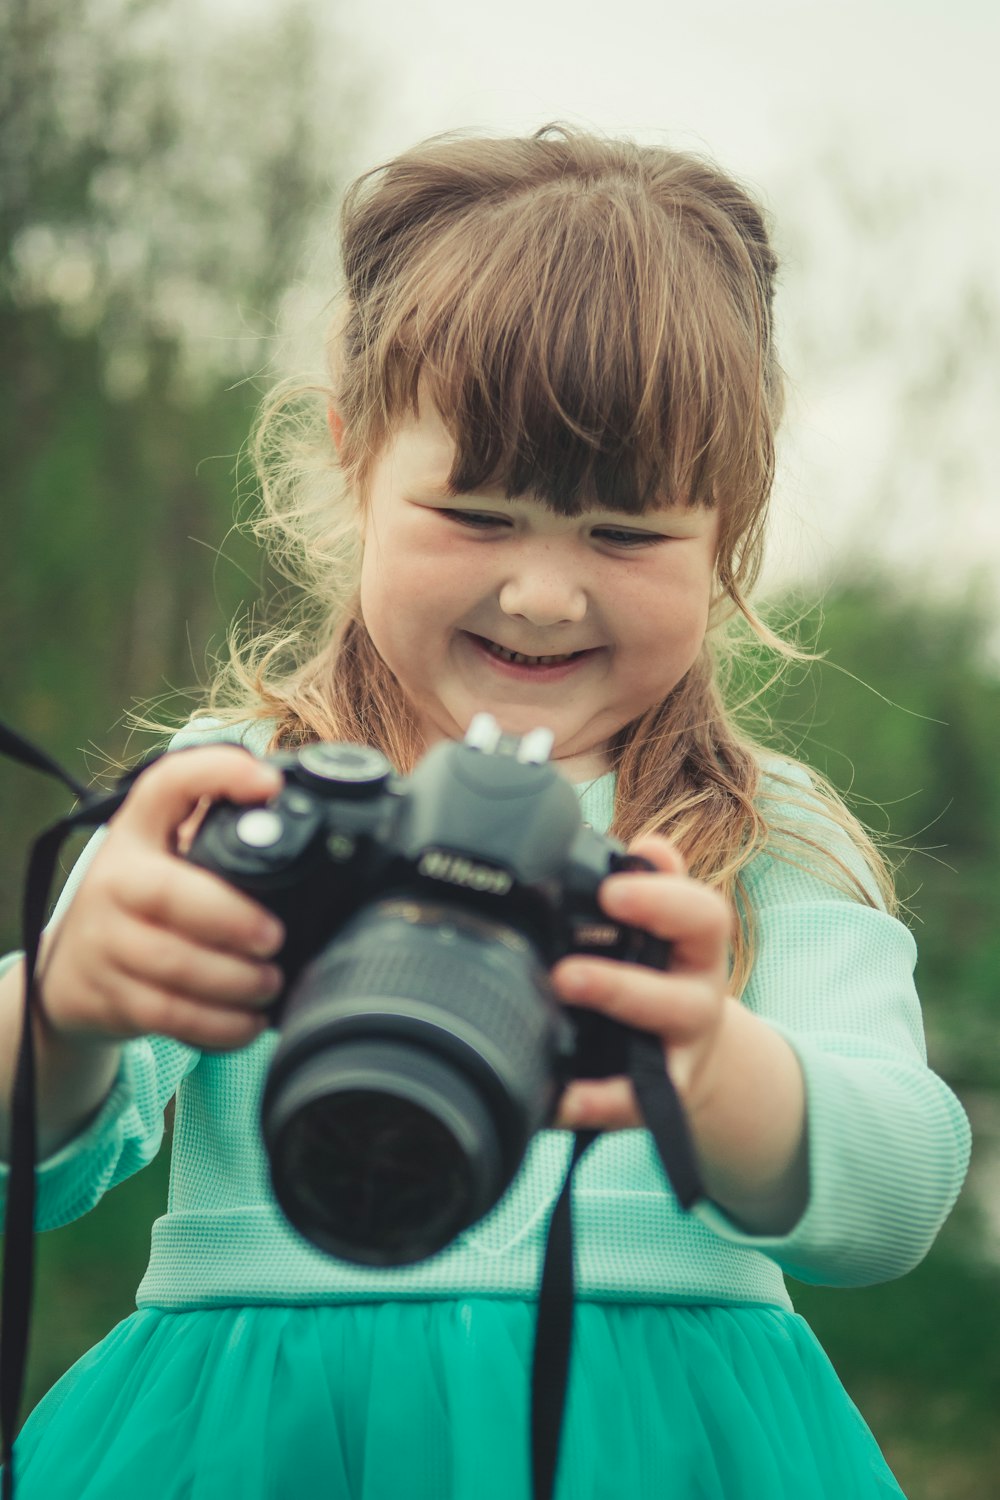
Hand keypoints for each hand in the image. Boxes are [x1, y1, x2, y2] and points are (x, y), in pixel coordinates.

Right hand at [38, 746, 287, 1051]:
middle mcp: (113, 878)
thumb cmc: (143, 908)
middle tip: (275, 938)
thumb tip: (296, 824)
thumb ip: (214, 840)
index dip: (218, 774)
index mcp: (136, 832)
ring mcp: (103, 939)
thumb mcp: (166, 860)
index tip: (270, 783)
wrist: (71, 974)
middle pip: (169, 893)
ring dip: (234, 980)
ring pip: (172, 963)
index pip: (167, 784)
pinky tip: (248, 1022)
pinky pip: (168, 1014)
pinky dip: (218, 1024)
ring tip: (270, 983)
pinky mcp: (107, 994)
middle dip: (233, 919)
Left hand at [551, 834, 731, 1130]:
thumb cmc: (662, 968)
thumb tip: (646, 846)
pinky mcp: (658, 1095)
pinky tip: (558, 1097)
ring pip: (656, 1043)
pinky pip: (630, 1102)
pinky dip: (595, 1101)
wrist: (692, 1049)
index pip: (701, 918)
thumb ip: (655, 882)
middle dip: (624, 980)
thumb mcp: (667, 924)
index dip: (661, 901)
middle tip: (567, 968)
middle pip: (680, 994)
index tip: (609, 891)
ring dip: (611, 1017)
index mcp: (697, 947)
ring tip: (560, 996)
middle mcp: (696, 997)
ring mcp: (679, 1049)